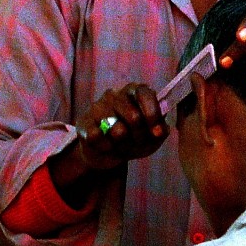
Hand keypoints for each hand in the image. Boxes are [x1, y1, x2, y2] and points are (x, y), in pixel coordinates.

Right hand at [50, 82, 169, 200]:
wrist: (107, 153)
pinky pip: (99, 139)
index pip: (144, 93)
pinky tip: (106, 146)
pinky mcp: (84, 122)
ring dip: (123, 145)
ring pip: (117, 131)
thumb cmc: (134, 140)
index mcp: (134, 92)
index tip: (156, 131)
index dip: (152, 113)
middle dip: (139, 136)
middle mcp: (115, 94)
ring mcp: (97, 107)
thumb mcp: (153, 137)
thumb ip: (161, 130)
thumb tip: (158, 130)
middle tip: (137, 142)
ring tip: (121, 145)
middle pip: (133, 116)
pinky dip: (107, 148)